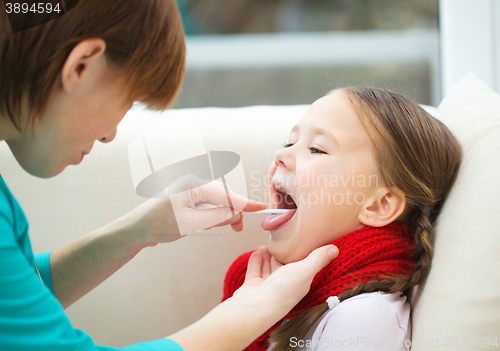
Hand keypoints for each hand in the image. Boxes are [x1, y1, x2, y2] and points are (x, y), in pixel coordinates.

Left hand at [124, 175, 265, 245]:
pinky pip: (205, 206)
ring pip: (215, 203)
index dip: (243, 204)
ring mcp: (189, 191)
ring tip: (208, 226)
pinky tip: (203, 223)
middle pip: (222, 197)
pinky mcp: (186, 200)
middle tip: (238, 228)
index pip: (225, 195)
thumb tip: (235, 214)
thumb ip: (216, 217)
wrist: (137, 229)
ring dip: (218, 216)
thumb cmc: (159, 224)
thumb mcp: (191, 223)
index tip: (259, 208)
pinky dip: (210, 216)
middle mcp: (193, 184)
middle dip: (231, 212)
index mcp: (194, 185)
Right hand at [235, 244, 339, 313]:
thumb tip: (335, 248)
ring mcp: (267, 287)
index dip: (302, 256)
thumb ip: (318, 258)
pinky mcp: (253, 286)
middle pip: (284, 268)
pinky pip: (255, 271)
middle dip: (283, 256)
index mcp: (299, 284)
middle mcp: (284, 287)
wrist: (255, 307)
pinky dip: (256, 261)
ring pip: (269, 269)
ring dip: (268, 257)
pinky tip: (257, 252)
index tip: (301, 243)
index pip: (303, 268)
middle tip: (281, 242)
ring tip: (267, 245)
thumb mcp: (305, 270)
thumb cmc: (283, 290)